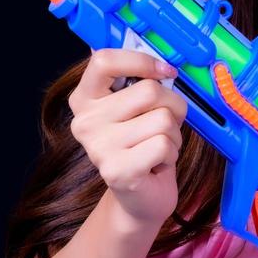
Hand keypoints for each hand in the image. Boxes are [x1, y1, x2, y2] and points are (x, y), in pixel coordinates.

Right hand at [67, 48, 186, 231]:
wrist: (140, 198)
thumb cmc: (144, 145)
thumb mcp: (137, 108)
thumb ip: (141, 80)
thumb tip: (163, 60)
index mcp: (84, 98)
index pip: (103, 60)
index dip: (141, 60)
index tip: (164, 72)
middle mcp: (84, 121)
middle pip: (149, 91)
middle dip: (172, 107)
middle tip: (163, 125)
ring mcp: (98, 147)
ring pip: (162, 119)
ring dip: (173, 134)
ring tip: (158, 147)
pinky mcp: (117, 170)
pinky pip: (164, 144)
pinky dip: (172, 153)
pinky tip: (157, 164)